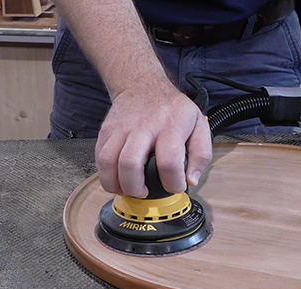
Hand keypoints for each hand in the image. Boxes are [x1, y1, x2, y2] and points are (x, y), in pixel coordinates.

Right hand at [95, 83, 211, 197]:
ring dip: (116, 184)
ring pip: (108, 162)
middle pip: (130, 164)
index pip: (168, 162)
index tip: (175, 186)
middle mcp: (143, 127)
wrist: (142, 85)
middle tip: (144, 191)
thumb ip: (201, 154)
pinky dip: (105, 174)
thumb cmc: (171, 108)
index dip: (172, 183)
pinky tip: (117, 178)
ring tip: (128, 188)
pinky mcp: (106, 131)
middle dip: (135, 188)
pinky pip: (99, 157)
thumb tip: (191, 180)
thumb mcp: (198, 124)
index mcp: (170, 127)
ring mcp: (121, 128)